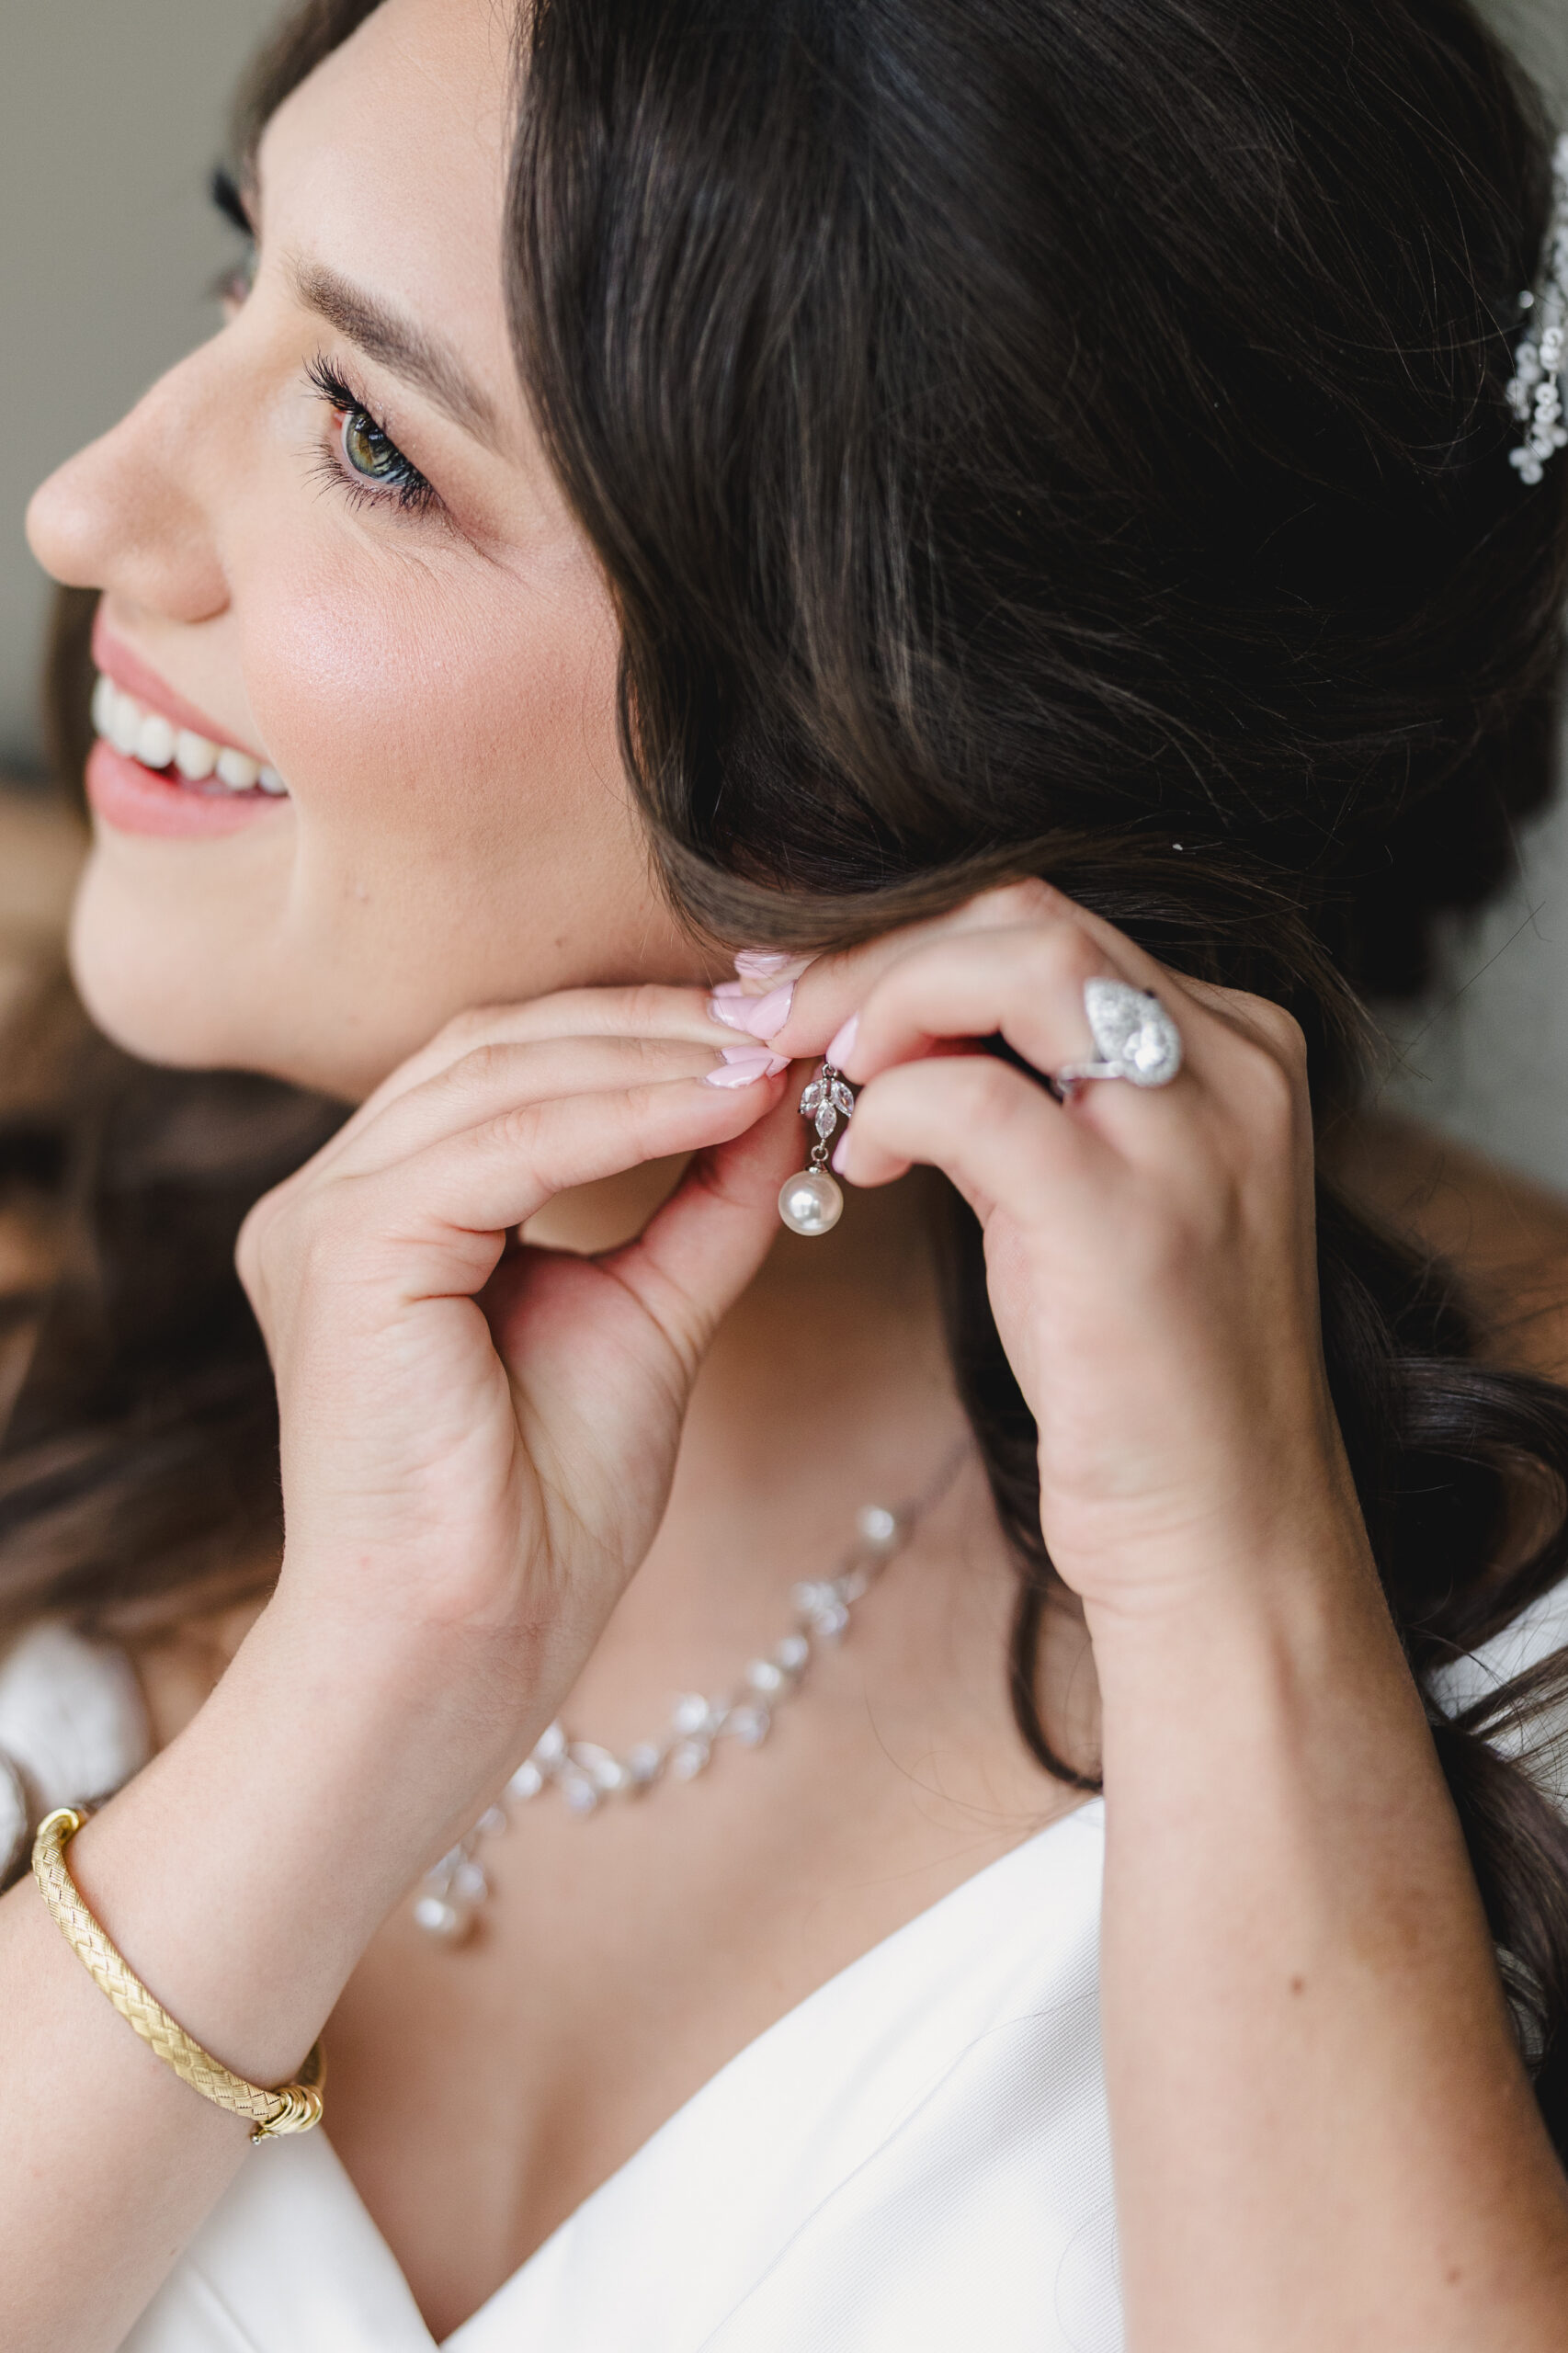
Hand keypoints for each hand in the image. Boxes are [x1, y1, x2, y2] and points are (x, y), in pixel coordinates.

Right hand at [235, 986, 796, 1719]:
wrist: (469, 1644)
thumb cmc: (541, 1511)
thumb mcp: (649, 1316)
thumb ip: (701, 1203)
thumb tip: (781, 1094)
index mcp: (381, 1210)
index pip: (510, 1066)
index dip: (642, 1028)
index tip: (775, 1016)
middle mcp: (329, 1197)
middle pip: (499, 1045)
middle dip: (653, 1021)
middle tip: (790, 1011)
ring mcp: (320, 1216)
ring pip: (500, 1075)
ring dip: (652, 1055)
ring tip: (772, 1055)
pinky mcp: (344, 1248)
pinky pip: (504, 1144)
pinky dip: (624, 1115)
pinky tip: (723, 1103)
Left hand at [745, 881, 1363, 1618]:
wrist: (1225, 1533)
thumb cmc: (1145, 1378)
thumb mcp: (1093, 1201)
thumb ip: (1025, 1101)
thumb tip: (892, 1036)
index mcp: (1234, 1048)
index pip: (1050, 928)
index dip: (913, 943)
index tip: (808, 993)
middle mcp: (1233, 1065)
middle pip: (1029, 919)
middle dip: (879, 956)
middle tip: (776, 1019)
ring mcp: (1191, 1136)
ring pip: (1015, 965)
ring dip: (883, 1004)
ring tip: (821, 1076)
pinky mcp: (1128, 1221)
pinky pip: (974, 1099)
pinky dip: (894, 1108)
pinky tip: (861, 1164)